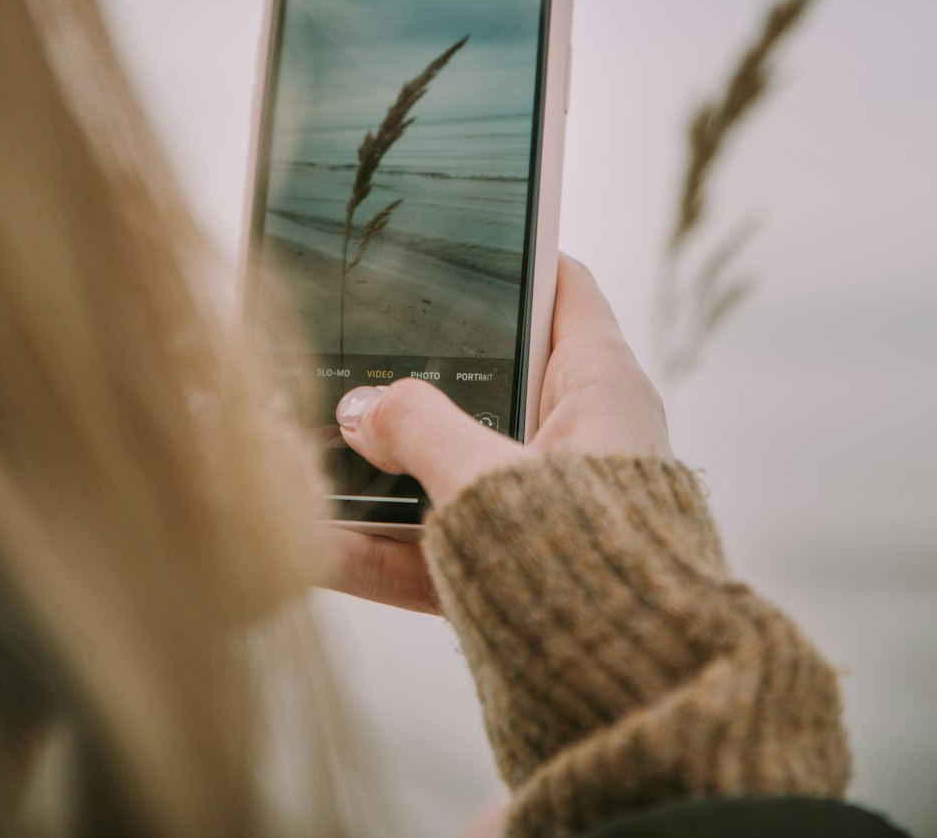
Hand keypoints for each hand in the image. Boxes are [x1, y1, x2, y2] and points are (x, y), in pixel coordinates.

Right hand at [323, 256, 671, 612]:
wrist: (634, 698)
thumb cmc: (589, 566)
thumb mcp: (488, 478)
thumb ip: (418, 430)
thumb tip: (359, 409)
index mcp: (599, 386)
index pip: (561, 287)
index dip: (513, 255)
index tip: (450, 238)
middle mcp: (578, 437)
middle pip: (488, 378)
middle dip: (413, 374)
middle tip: (342, 349)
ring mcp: (544, 505)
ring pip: (451, 467)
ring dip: (382, 471)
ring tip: (303, 449)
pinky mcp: (515, 570)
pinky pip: (438, 545)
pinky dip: (381, 548)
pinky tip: (309, 545)